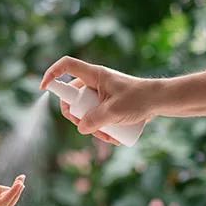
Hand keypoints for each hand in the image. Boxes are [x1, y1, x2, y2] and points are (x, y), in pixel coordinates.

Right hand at [40, 56, 154, 144]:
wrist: (161, 102)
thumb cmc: (140, 99)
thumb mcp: (115, 111)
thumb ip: (95, 120)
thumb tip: (80, 128)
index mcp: (94, 74)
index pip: (66, 66)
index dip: (52, 73)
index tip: (43, 88)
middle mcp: (94, 82)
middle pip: (72, 98)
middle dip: (77, 117)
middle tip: (86, 128)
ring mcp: (100, 94)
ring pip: (85, 111)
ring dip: (92, 127)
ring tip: (109, 138)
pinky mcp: (107, 104)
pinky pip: (96, 117)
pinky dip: (101, 129)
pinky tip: (113, 138)